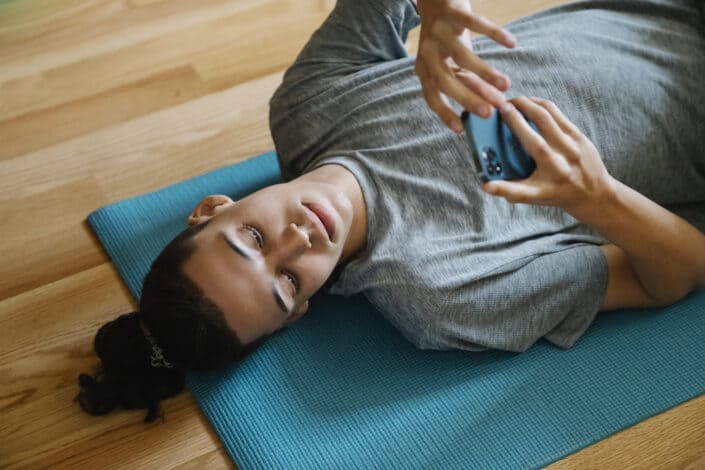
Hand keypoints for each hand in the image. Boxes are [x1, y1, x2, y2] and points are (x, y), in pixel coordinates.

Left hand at [415, 0, 516, 132]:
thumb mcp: (452, 62)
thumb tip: (491, 106)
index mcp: (424, 68)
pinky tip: (511, 43)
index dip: (444, 112)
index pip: (431, 96)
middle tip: (490, 111)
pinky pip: (476, 23)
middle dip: (467, 97)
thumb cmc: (448, 38)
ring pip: (461, 56)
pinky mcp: (452, 11)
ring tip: (505, 85)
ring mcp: (438, 31)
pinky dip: (495, 34)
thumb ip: (467, 82)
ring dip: (485, 72)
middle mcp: (427, 52)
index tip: (460, 129)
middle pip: (445, 80)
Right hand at [483, 97, 615, 217]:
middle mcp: (565, 151)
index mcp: (552, 167)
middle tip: (505, 102)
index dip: (517, 123)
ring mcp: (574, 140)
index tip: (502, 110)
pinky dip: (543, 106)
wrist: (593, 194)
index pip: (533, 141)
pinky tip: (532, 106)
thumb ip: (509, 190)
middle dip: (523, 105)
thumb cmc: (558, 194)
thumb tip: (485, 186)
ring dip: (532, 102)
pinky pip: (558, 114)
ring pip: (551, 111)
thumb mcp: (533, 196)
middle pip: (543, 119)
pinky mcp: (579, 134)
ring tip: (517, 102)